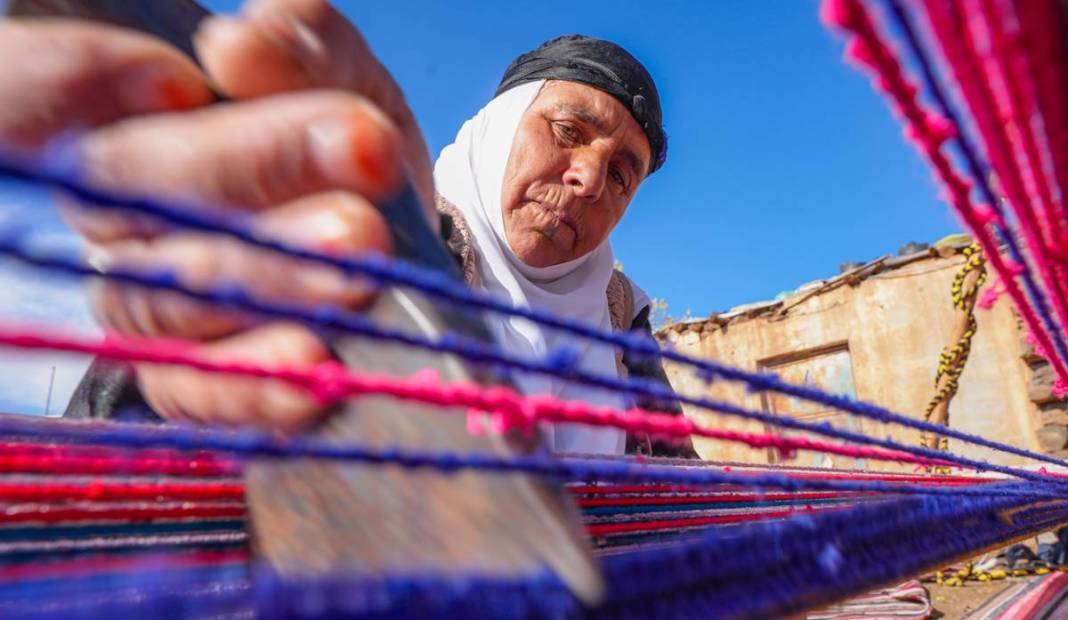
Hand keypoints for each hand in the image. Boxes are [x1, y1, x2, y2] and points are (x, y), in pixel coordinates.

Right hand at [0, 0, 432, 431]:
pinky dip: (255, 382)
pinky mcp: (186, 382)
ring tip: (356, 255)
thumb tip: (241, 47)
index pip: (30, 90)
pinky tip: (312, 365)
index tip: (182, 80)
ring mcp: (148, 302)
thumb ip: (301, 48)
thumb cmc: (349, 147)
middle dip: (241, 168)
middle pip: (124, 190)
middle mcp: (118, 214)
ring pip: (159, 297)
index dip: (76, 80)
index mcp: (129, 119)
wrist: (401, 241)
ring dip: (263, 276)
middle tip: (351, 157)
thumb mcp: (342, 80)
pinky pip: (194, 392)